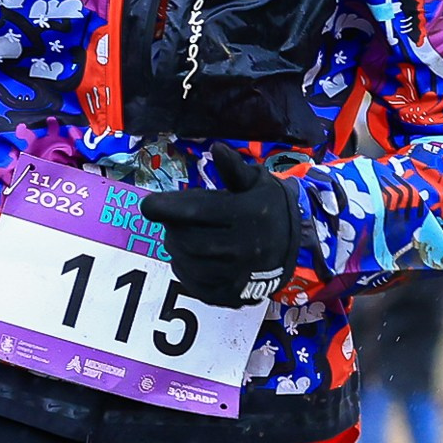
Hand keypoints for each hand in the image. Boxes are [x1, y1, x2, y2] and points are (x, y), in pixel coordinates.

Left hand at [139, 145, 300, 309]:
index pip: (195, 212)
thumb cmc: (268, 208)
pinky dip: (183, 267)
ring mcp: (236, 275)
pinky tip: (190, 255)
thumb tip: (216, 148)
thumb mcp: (258, 182)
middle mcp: (243, 247)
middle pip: (186, 238)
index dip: (166, 208)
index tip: (148, 205)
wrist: (295, 248)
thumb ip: (234, 168)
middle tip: (174, 219)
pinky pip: (192, 282)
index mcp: (246, 215)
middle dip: (172, 227)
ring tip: (184, 235)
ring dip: (176, 246)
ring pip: (186, 262)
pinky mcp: (228, 294)